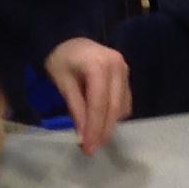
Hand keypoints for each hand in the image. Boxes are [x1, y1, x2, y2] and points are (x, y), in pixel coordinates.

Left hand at [43, 36, 131, 154]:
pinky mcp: (127, 76)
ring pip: (122, 107)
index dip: (94, 129)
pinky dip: (114, 115)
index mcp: (99, 66)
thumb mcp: (63, 83)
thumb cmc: (61, 59)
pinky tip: (101, 122)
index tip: (88, 148)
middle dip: (103, 131)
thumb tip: (83, 136)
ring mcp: (125, 70)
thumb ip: (75, 108)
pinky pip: (124, 102)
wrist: (69, 38)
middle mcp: (117, 67)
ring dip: (109, 125)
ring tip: (94, 138)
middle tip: (91, 149)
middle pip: (114, 108)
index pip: (99, 104)